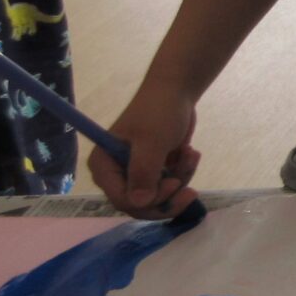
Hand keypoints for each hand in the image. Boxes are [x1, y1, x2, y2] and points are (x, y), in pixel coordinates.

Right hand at [88, 79, 202, 219]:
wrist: (176, 91)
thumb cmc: (159, 111)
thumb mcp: (152, 141)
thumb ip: (143, 172)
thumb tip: (138, 203)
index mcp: (104, 166)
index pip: (122, 200)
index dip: (149, 201)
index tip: (174, 184)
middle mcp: (116, 174)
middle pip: (140, 204)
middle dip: (168, 197)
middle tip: (190, 189)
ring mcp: (136, 173)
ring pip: (159, 196)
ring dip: (181, 178)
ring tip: (191, 154)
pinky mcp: (154, 170)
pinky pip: (170, 185)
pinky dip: (184, 172)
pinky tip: (191, 152)